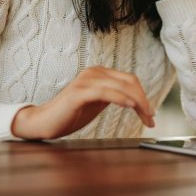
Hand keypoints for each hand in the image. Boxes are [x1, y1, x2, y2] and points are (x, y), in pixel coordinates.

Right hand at [11, 66, 154, 139]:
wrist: (44, 122)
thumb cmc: (71, 113)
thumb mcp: (98, 103)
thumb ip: (114, 96)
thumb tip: (137, 101)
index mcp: (100, 73)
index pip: (130, 80)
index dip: (143, 96)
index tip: (150, 114)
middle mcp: (94, 72)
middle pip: (129, 82)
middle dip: (144, 100)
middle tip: (151, 118)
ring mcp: (86, 81)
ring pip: (120, 87)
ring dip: (137, 102)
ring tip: (146, 116)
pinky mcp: (78, 93)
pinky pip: (105, 92)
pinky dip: (121, 98)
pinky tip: (130, 105)